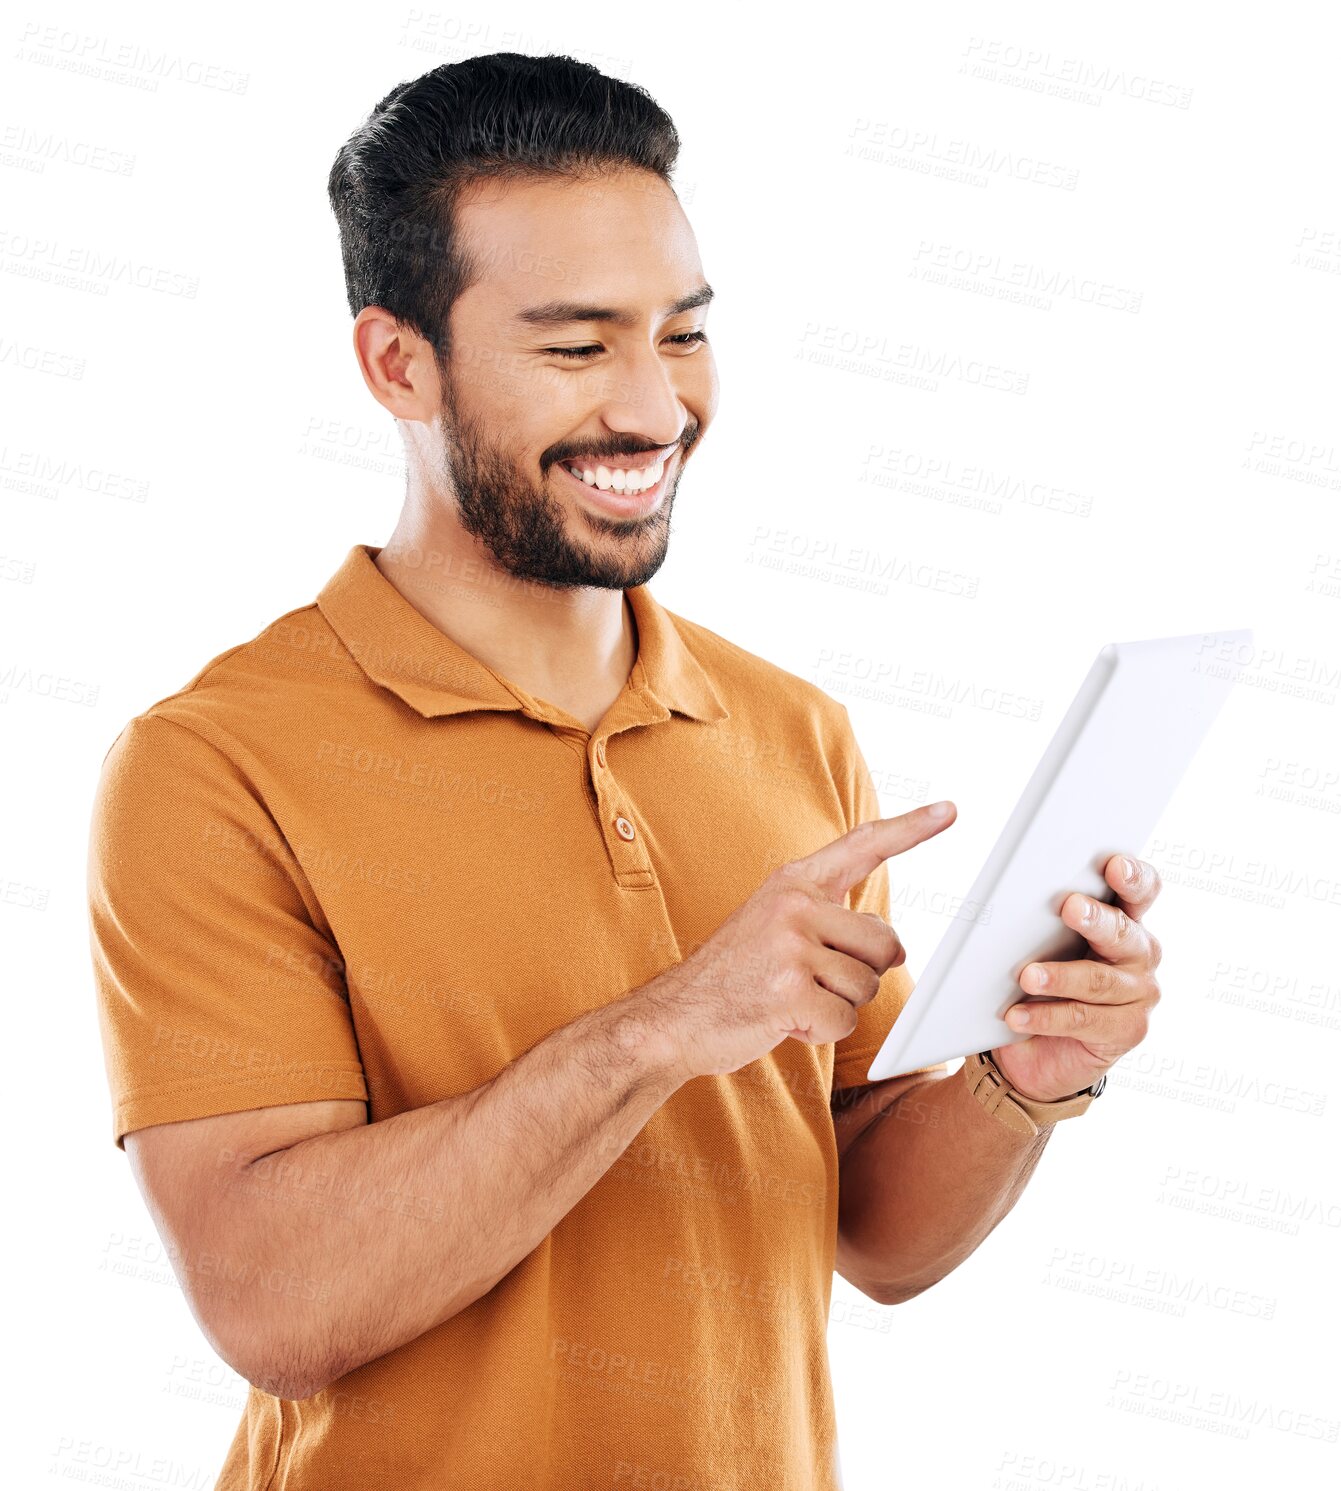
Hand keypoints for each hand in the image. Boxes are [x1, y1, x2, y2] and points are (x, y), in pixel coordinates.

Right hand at [640, 801, 956, 1080]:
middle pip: (882, 943)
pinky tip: (783, 1020)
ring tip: (788, 998)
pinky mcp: (788, 990)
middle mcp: (793, 906)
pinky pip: (844, 1021)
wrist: (673, 1017)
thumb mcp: (775, 929)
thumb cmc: (733, 977)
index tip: (950, 810)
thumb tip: (896, 949)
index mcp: (791, 884)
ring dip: (836, 1006)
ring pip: (866, 986)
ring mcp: (789, 947)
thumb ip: (832, 925)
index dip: (911, 829)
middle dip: (860, 974)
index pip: (862, 846)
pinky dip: (819, 1032)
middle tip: (809, 981)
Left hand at [993, 854, 1162, 1102]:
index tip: (1114, 864)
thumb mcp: (1042, 942)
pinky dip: (1045, 1016)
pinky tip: (1017, 1014)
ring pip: (1098, 980)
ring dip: (1059, 976)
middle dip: (1094, 918)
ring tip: (1027, 976)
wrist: (1041, 1043)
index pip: (1140, 891)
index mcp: (1125, 918)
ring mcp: (1139, 994)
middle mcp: (1140, 952)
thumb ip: (1043, 918)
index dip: (1132, 877)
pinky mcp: (1126, 1030)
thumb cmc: (1043, 977)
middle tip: (1068, 906)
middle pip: (1121, 931)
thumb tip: (1014, 895)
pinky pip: (1083, 1019)